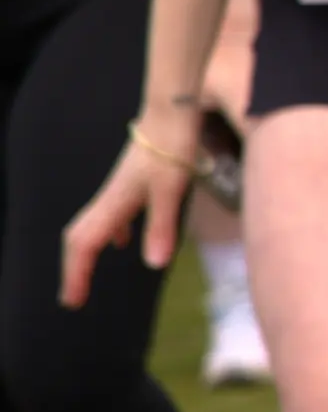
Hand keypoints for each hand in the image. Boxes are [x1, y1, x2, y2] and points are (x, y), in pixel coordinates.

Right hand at [62, 106, 198, 308]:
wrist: (173, 109)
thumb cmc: (172, 147)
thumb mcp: (172, 189)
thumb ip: (162, 226)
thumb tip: (153, 265)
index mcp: (114, 203)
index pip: (85, 245)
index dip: (76, 274)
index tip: (72, 302)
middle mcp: (110, 198)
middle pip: (80, 237)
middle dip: (74, 268)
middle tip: (73, 298)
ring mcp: (119, 188)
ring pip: (94, 225)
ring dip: (88, 252)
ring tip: (88, 275)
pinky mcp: (132, 181)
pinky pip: (112, 214)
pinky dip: (111, 233)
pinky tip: (124, 240)